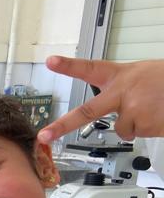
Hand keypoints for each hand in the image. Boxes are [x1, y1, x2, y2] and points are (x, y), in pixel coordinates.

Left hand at [37, 56, 163, 142]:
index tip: (50, 62)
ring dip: (138, 123)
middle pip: (85, 112)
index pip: (91, 68)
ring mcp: (132, 108)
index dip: (69, 66)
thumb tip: (116, 110)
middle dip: (62, 125)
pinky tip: (160, 115)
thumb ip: (125, 88)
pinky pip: (137, 134)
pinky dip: (150, 128)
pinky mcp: (142, 123)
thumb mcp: (146, 76)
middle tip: (44, 135)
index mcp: (122, 75)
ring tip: (156, 108)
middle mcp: (123, 91)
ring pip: (122, 128)